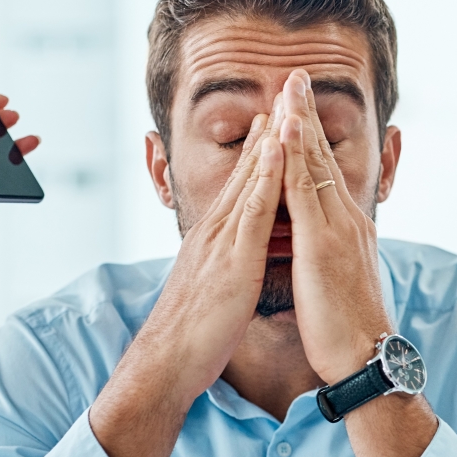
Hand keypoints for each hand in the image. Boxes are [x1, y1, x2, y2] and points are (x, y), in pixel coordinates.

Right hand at [89, 109, 284, 456]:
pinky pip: (254, 209)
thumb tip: (237, 258)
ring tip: (287, 104)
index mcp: (215, 237)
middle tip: (285, 94)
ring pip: (251, 179)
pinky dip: (267, 175)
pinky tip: (280, 149)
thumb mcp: (214, 287)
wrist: (168, 361)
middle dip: (267, 132)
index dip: (260, 151)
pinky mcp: (232, 258)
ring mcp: (223, 240)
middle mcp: (216, 230)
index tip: (275, 119)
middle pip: (246, 170)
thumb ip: (225, 265)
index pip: (242, 184)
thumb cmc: (193, 334)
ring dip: (270, 140)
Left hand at [275, 69, 435, 456]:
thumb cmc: (347, 329)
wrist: (365, 360)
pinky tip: (286, 131)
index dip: (310, 136)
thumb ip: (326, 253)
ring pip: (315, 165)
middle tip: (297, 75)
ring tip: (291, 86)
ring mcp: (337, 228)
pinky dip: (295, 158)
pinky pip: (305, 192)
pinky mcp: (324, 244)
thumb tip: (315, 242)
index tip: (298, 104)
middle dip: (308, 114)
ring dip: (302, 122)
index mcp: (345, 228)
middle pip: (322, 157)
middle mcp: (345, 220)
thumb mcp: (336, 280)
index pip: (323, 171)